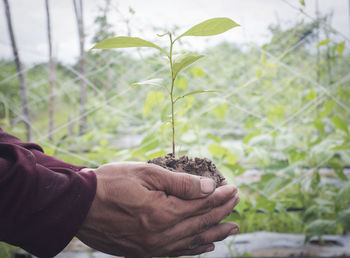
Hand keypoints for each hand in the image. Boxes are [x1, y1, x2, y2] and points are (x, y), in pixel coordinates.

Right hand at [77, 162, 238, 257]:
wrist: (78, 206)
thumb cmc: (110, 183)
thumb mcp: (146, 174)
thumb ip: (180, 183)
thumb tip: (208, 187)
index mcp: (162, 213)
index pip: (201, 204)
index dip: (220, 196)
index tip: (233, 188)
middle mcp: (161, 235)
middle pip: (200, 223)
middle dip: (221, 211)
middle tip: (236, 202)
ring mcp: (152, 247)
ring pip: (192, 241)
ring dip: (214, 233)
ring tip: (232, 228)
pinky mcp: (143, 252)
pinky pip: (176, 251)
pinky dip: (194, 248)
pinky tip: (206, 246)